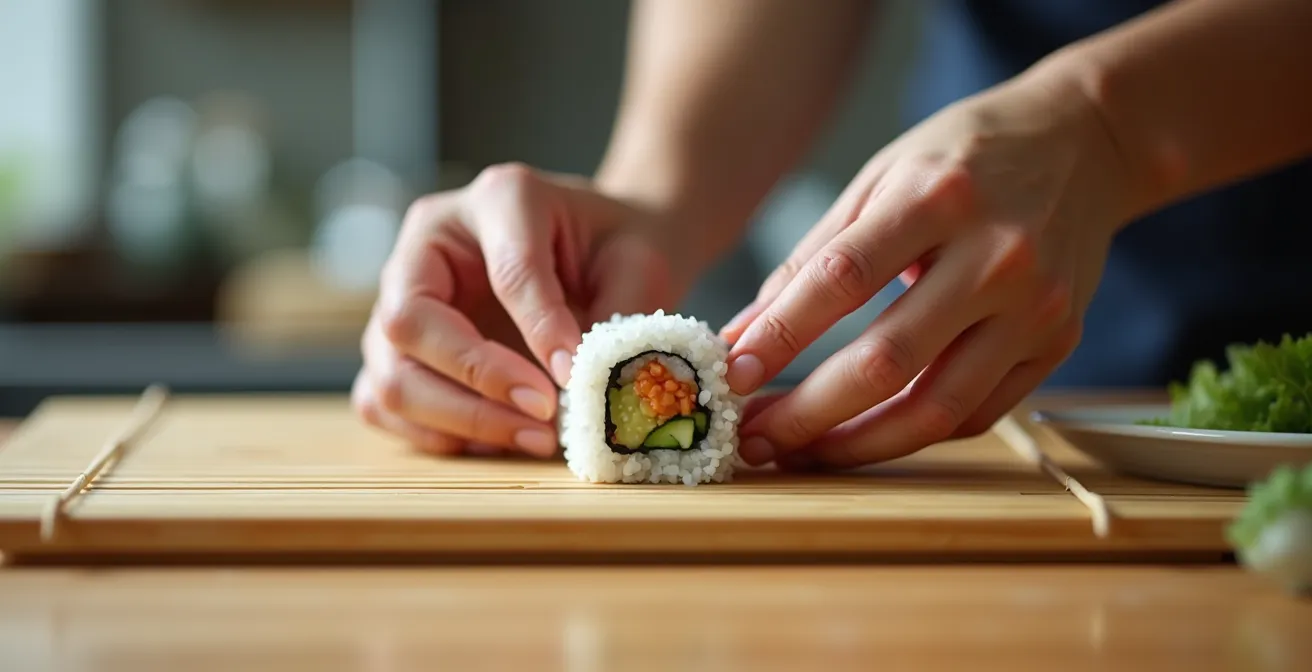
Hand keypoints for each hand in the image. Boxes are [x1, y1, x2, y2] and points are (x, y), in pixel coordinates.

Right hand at [352, 163, 684, 457]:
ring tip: (535, 438)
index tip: (573, 375)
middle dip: (478, 380)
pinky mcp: (399, 350)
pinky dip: (437, 434)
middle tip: (546, 414)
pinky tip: (499, 439)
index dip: (537, 327)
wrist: (604, 252)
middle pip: (408, 320)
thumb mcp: (638, 265)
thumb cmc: (618, 251)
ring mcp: (402, 298)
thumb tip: (576, 384)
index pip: (505, 268)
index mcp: (499, 199)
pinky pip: (385, 405)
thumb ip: (612, 317)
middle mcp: (431, 244)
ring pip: (390, 374)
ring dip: (460, 420)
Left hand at [722, 70, 1133, 469]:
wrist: (1086, 142)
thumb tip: (743, 334)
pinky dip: (911, 434)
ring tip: (798, 455)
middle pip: (888, 361)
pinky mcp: (1059, 344)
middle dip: (807, 413)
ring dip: (855, 445)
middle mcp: (996, 257)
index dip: (781, 334)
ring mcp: (1035, 308)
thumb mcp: (881, 176)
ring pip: (935, 409)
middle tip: (754, 439)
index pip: (842, 279)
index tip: (732, 375)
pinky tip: (862, 437)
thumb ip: (811, 256)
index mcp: (939, 198)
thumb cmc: (965, 157)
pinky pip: (976, 414)